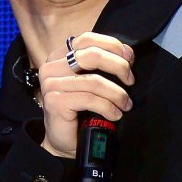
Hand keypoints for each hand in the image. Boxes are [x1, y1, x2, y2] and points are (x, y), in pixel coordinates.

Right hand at [36, 32, 135, 157]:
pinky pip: (90, 99)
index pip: (87, 39)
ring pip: (94, 81)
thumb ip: (101, 65)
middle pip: (92, 55)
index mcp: (59, 57)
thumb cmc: (80, 112)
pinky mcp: (55, 101)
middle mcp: (51, 67)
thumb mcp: (91, 83)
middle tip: (131, 81)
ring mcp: (51, 84)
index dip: (112, 45)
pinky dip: (108, 107)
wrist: (64, 141)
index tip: (129, 58)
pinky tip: (115, 114)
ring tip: (126, 104)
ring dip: (117, 93)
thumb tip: (127, 53)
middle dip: (118, 66)